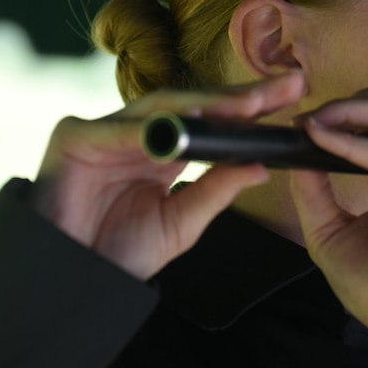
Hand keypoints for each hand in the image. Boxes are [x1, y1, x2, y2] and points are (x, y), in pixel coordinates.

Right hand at [30, 73, 302, 279]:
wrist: (77, 281)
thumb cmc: (122, 252)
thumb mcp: (183, 222)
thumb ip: (217, 191)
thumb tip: (260, 164)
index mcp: (165, 148)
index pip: (214, 118)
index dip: (251, 106)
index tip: (293, 95)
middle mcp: (138, 132)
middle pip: (194, 104)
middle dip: (241, 96)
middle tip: (286, 87)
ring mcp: (106, 130)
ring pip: (163, 107)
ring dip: (208, 104)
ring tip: (250, 104)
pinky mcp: (74, 137)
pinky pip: (120, 130)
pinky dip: (152, 129)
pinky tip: (186, 126)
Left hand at [289, 76, 367, 367]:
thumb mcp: (329, 229)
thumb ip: (315, 187)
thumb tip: (294, 150)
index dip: (348, 109)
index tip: (302, 124)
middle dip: (357, 98)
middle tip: (312, 120)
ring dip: (357, 107)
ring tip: (317, 125)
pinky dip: (356, 143)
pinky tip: (324, 142)